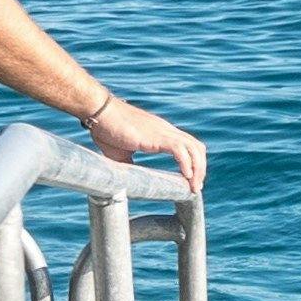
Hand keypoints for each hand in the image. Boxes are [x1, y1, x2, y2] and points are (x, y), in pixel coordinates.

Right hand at [86, 93, 206, 191]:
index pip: (188, 145)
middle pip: (196, 147)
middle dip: (201, 168)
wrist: (99, 112)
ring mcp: (163, 131)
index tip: (191, 181)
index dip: (193, 163)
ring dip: (198, 169)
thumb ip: (129, 165)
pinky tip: (186, 177)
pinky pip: (180, 150)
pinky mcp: (157, 136)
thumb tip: (128, 181)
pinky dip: (187, 164)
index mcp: (160, 133)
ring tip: (193, 187)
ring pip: (194, 148)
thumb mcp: (120, 153)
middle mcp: (166, 130)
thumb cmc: (106, 129)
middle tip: (195, 188)